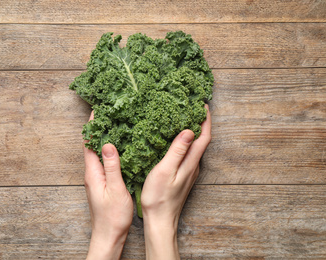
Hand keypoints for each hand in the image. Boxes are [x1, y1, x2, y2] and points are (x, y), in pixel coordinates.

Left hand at [84, 112, 132, 259]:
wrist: (108, 235)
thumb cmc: (112, 216)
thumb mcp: (115, 189)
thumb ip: (112, 166)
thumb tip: (108, 144)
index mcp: (93, 172)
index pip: (89, 143)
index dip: (92, 126)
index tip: (98, 110)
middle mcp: (92, 173)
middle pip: (93, 144)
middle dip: (99, 127)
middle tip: (110, 112)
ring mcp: (97, 177)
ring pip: (99, 152)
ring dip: (105, 137)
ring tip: (116, 124)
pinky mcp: (103, 181)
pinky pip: (105, 160)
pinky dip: (111, 150)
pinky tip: (122, 147)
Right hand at [141, 104, 211, 259]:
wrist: (160, 220)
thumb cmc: (159, 197)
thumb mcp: (165, 170)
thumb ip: (178, 150)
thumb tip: (190, 130)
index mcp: (191, 163)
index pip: (204, 137)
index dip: (206, 120)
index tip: (203, 105)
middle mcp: (194, 166)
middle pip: (203, 140)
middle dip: (201, 122)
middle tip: (193, 107)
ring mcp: (189, 171)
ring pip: (196, 147)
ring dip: (194, 132)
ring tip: (185, 118)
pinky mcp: (183, 175)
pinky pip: (188, 154)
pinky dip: (186, 142)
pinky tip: (176, 140)